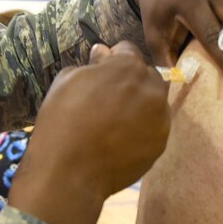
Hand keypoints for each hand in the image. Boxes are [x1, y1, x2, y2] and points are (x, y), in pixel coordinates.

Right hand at [8, 43, 169, 223]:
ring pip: (153, 103)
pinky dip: (141, 130)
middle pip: (145, 77)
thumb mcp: (67, 81)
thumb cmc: (62, 120)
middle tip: (106, 100)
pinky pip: (153, 128)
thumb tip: (103, 53)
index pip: (127, 51)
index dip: (111, 59)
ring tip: (113, 123)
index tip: (99, 72)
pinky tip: (119, 140)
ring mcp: (160, 119)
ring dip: (138, 106)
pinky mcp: (160, 144)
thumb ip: (92, 64)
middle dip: (130, 82)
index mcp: (129, 67)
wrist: (69, 171)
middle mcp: (152, 89)